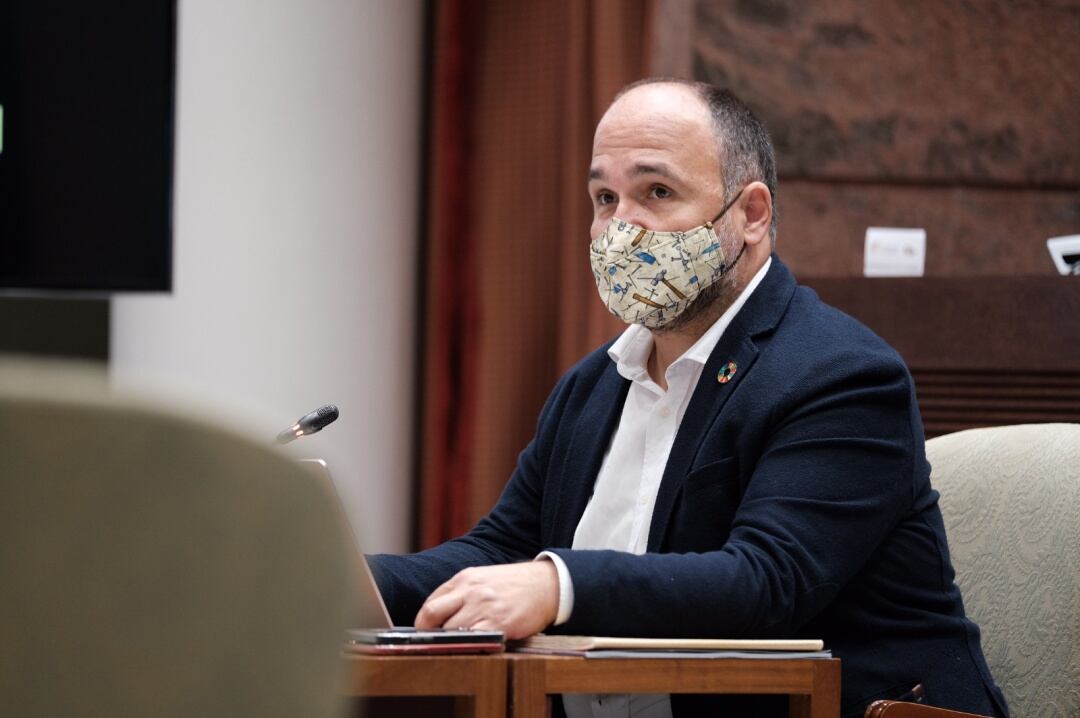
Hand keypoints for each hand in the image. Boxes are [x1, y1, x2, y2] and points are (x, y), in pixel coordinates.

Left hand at [414, 561, 558, 639]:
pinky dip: (468, 648)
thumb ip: (460, 594)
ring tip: (456, 648)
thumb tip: (437, 618)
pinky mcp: (498, 623)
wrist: (547, 585)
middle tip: (433, 645)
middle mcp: (470, 590)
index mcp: (464, 579)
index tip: (426, 634)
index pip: (430, 602)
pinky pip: (473, 640)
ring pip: (450, 631)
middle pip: (431, 615)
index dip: (423, 622)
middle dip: (427, 633)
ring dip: (449, 643)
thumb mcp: (483, 579)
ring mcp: (483, 607)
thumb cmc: (514, 585)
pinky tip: (473, 649)